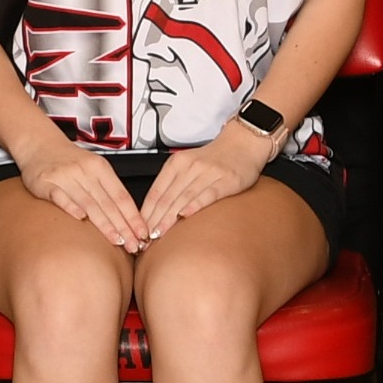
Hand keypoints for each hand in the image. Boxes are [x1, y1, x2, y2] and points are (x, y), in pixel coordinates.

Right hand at [21, 139, 150, 252]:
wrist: (39, 143)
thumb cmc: (69, 160)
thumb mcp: (93, 167)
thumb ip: (107, 189)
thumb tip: (128, 218)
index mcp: (100, 167)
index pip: (121, 196)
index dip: (133, 217)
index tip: (143, 234)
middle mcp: (84, 171)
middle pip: (108, 203)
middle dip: (124, 227)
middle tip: (135, 245)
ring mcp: (65, 176)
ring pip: (89, 203)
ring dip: (104, 224)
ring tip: (117, 240)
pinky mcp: (45, 182)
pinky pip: (60, 197)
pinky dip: (71, 208)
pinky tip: (81, 220)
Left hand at [137, 122, 269, 239]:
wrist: (244, 142)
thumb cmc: (216, 158)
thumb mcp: (188, 165)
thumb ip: (173, 184)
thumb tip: (155, 212)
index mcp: (176, 163)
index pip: (155, 192)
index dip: (144, 213)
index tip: (138, 230)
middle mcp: (189, 167)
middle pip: (166, 197)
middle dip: (153, 220)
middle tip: (143, 239)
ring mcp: (208, 173)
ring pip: (182, 198)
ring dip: (168, 218)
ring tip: (158, 234)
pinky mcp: (226, 180)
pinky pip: (208, 194)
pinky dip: (195, 205)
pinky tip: (185, 216)